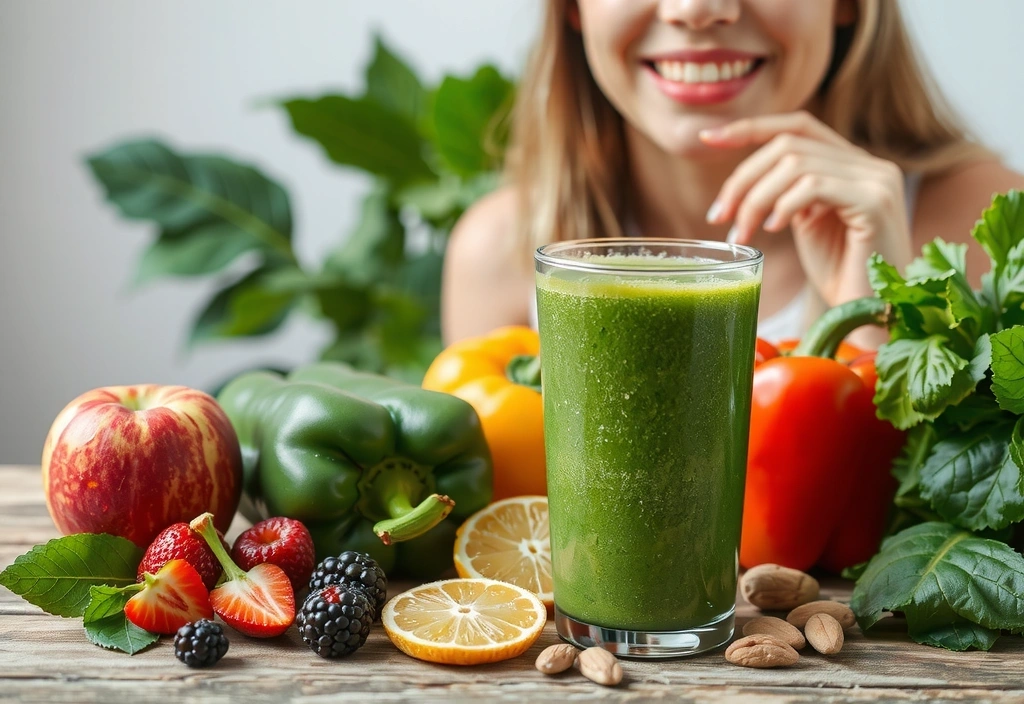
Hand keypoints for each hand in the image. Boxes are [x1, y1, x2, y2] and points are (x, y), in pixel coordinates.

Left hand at [702, 111, 912, 307]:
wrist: (870, 314)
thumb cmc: (839, 273)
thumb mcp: (806, 222)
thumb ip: (788, 192)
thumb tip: (745, 180)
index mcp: (851, 164)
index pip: (797, 126)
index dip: (750, 128)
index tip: (706, 139)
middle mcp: (869, 164)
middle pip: (788, 144)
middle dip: (742, 178)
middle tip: (717, 215)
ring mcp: (877, 180)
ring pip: (795, 164)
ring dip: (755, 199)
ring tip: (740, 233)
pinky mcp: (875, 202)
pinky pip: (814, 186)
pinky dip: (783, 205)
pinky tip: (773, 229)